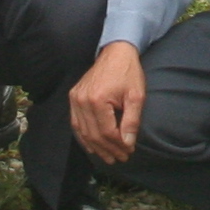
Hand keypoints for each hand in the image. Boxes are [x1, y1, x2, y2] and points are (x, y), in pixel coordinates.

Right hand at [71, 41, 146, 162]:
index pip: (107, 132)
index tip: (129, 151)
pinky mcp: (73, 97)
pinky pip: (76, 123)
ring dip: (96, 147)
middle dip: (108, 149)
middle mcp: (82, 101)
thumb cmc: (128, 72)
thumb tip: (128, 143)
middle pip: (94, 135)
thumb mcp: (136, 96)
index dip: (118, 145)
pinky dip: (83, 137)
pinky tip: (92, 147)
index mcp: (98, 100)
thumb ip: (132, 121)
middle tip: (120, 158)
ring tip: (108, 157)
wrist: (115, 52)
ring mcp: (75, 99)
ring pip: (83, 132)